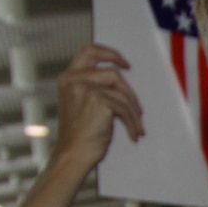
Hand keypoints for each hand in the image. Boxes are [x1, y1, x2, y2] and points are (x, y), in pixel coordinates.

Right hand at [51, 43, 145, 172]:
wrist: (73, 154)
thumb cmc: (79, 134)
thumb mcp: (81, 103)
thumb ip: (94, 88)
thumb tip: (122, 85)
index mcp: (68, 78)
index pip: (88, 52)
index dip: (109, 53)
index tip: (125, 64)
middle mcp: (74, 80)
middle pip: (113, 73)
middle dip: (129, 91)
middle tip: (139, 108)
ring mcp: (86, 89)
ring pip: (122, 93)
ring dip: (134, 112)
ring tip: (137, 126)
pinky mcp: (99, 101)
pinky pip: (125, 108)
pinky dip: (133, 122)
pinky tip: (134, 134)